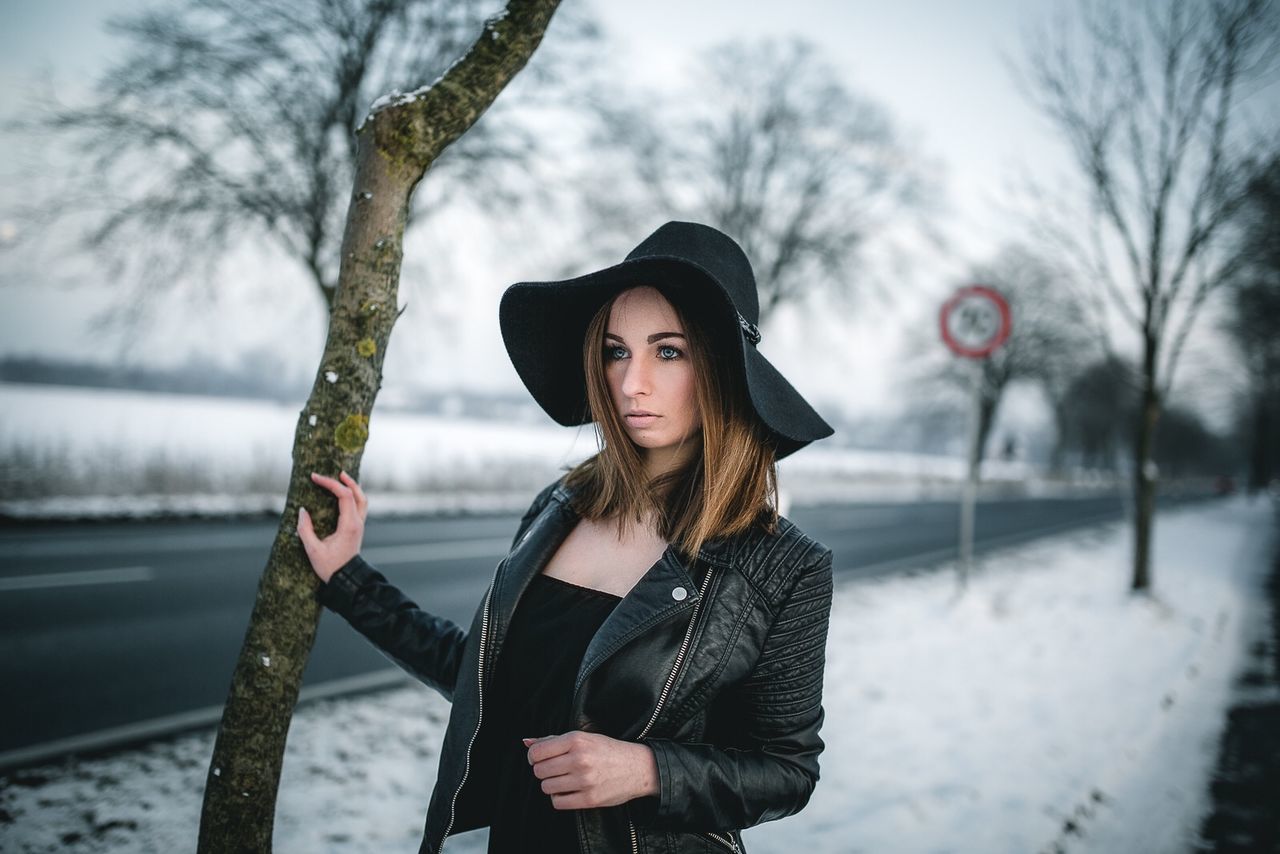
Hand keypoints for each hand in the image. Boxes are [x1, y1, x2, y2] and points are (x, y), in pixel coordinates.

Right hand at [297, 470, 367, 582]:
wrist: (346, 580)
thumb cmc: (330, 568)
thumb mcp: (313, 550)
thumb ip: (306, 530)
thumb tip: (302, 511)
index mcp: (349, 525)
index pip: (344, 496)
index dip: (330, 483)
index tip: (315, 477)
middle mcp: (357, 523)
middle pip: (358, 494)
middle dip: (346, 481)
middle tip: (334, 472)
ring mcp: (359, 526)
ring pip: (362, 500)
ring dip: (353, 487)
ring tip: (341, 478)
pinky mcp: (357, 529)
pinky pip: (359, 506)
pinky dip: (353, 496)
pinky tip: (343, 494)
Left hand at [523, 731, 658, 809]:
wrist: (638, 767)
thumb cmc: (607, 751)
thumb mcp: (583, 738)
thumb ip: (553, 740)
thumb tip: (526, 742)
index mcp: (577, 740)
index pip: (537, 752)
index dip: (534, 757)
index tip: (541, 759)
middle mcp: (580, 759)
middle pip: (539, 771)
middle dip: (543, 771)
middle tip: (555, 770)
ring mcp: (585, 780)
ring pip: (546, 787)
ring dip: (551, 785)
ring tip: (564, 780)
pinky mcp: (589, 799)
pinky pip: (558, 803)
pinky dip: (559, 798)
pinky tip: (569, 791)